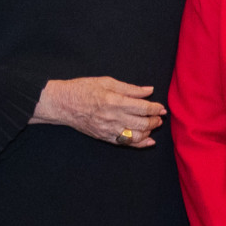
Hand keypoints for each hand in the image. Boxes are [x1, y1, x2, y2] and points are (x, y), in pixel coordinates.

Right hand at [33, 77, 166, 147]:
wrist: (63, 104)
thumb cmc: (83, 89)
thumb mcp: (106, 82)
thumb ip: (130, 88)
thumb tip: (148, 91)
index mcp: (115, 101)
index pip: (143, 108)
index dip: (156, 109)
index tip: (162, 108)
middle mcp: (113, 117)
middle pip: (143, 123)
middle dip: (155, 121)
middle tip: (159, 117)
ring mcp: (109, 129)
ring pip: (136, 136)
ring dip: (149, 132)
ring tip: (153, 126)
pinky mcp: (104, 137)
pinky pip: (125, 143)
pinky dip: (139, 143)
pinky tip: (147, 141)